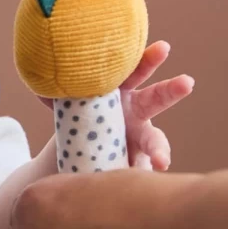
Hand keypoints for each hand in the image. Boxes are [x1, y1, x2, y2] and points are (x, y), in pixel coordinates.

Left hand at [35, 41, 193, 170]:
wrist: (82, 142)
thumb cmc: (80, 110)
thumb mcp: (66, 98)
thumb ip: (55, 90)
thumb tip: (40, 74)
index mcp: (121, 88)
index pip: (138, 69)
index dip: (149, 58)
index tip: (162, 47)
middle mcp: (136, 110)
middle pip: (156, 98)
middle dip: (172, 90)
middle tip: (187, 82)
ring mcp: (137, 137)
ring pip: (153, 141)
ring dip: (159, 150)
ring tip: (161, 162)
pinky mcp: (135, 160)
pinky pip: (136, 169)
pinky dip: (134, 175)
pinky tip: (133, 182)